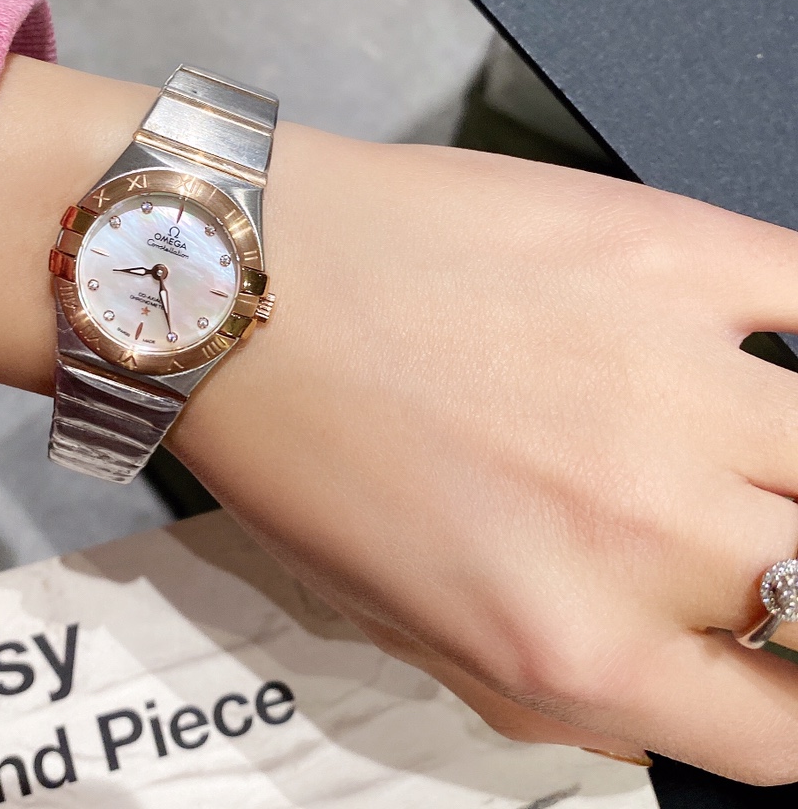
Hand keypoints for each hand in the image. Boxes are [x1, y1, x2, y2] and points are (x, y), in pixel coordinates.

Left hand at [0, 57, 797, 783]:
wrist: (247, 280)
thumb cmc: (291, 435)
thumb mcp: (401, 621)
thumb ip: (553, 688)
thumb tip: (667, 700)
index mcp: (569, 641)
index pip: (783, 736)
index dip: (789, 708)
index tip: (774, 666)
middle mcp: (642, 527)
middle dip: (788, 585)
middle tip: (729, 535)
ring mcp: (672, 382)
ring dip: (797, 467)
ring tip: (731, 447)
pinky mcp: (669, 253)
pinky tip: (764, 349)